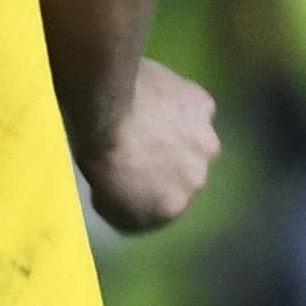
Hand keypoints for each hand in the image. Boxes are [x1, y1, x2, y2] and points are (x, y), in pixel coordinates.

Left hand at [80, 58, 221, 233]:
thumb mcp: (104, 196)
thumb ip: (128, 206)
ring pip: (195, 143)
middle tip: (141, 147)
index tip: (133, 175)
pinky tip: (158, 99)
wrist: (109, 108)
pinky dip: (180, 106)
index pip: (163, 207)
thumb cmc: (99, 154)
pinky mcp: (205, 108)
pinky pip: (195, 109)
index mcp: (171, 207)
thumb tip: (132, 198)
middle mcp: (196, 180)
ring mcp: (205, 142)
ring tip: (150, 121)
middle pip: (185, 177)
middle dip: (168, 166)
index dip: (148, 190)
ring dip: (179, 137)